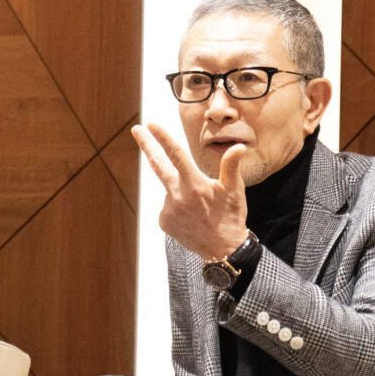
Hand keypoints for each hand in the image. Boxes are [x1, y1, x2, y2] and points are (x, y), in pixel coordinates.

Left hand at [132, 122, 248, 259]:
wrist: (223, 250)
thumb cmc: (231, 217)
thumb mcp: (235, 190)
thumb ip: (231, 166)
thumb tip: (238, 146)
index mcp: (195, 184)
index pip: (176, 154)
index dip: (163, 138)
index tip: (151, 125)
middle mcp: (178, 195)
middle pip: (158, 164)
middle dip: (147, 145)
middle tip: (136, 129)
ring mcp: (168, 209)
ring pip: (169, 188)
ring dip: (180, 189)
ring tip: (199, 206)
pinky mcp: (163, 221)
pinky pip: (167, 205)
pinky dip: (177, 205)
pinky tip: (191, 215)